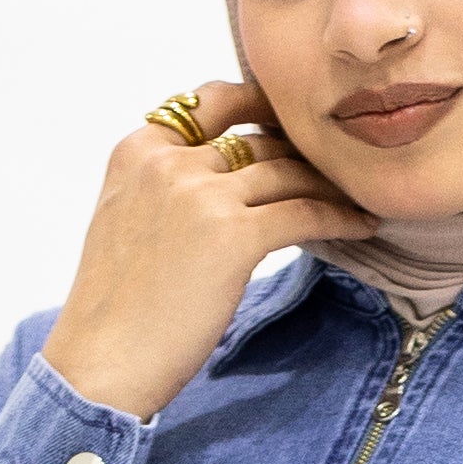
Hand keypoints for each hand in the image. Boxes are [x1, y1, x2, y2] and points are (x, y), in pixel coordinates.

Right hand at [41, 80, 364, 420]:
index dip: (258, 104)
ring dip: (329, 184)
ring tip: (357, 196)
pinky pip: (304, 213)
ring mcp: (202, 194)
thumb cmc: (114, 310)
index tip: (289, 121)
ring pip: (286, 172)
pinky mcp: (235, 236)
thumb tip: (213, 181)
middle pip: (257, 138)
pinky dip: (339, 217)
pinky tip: (361, 226)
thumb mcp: (124, 220)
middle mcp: (169, 160)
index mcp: (137, 150)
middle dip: (302, 151)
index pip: (211, 102)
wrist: (101, 361)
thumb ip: (162, 187)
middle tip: (337, 166)